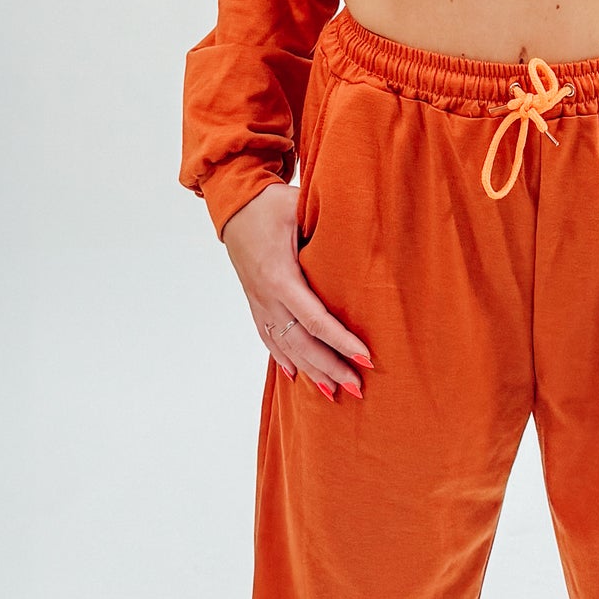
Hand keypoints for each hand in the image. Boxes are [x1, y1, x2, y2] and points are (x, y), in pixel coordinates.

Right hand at [220, 182, 374, 401]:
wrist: (234, 204)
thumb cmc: (270, 204)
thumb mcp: (300, 208)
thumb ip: (325, 226)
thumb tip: (360, 238)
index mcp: (280, 276)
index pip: (315, 319)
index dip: (341, 341)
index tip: (365, 356)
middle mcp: (267, 296)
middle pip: (301, 343)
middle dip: (330, 367)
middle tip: (357, 387)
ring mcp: (259, 302)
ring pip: (285, 346)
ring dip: (310, 370)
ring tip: (333, 393)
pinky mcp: (255, 301)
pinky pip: (268, 337)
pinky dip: (283, 358)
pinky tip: (295, 375)